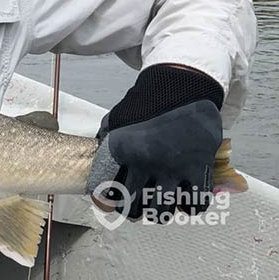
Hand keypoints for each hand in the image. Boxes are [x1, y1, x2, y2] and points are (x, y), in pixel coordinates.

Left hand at [86, 64, 223, 220]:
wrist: (180, 87)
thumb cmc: (147, 101)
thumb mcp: (117, 118)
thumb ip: (108, 140)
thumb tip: (101, 155)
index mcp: (123, 151)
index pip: (111, 190)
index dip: (112, 203)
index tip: (115, 205)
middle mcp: (146, 163)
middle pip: (137, 206)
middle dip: (136, 211)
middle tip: (139, 207)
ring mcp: (173, 167)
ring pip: (164, 210)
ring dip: (161, 212)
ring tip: (161, 205)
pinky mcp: (198, 167)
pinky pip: (195, 202)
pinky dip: (190, 206)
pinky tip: (185, 198)